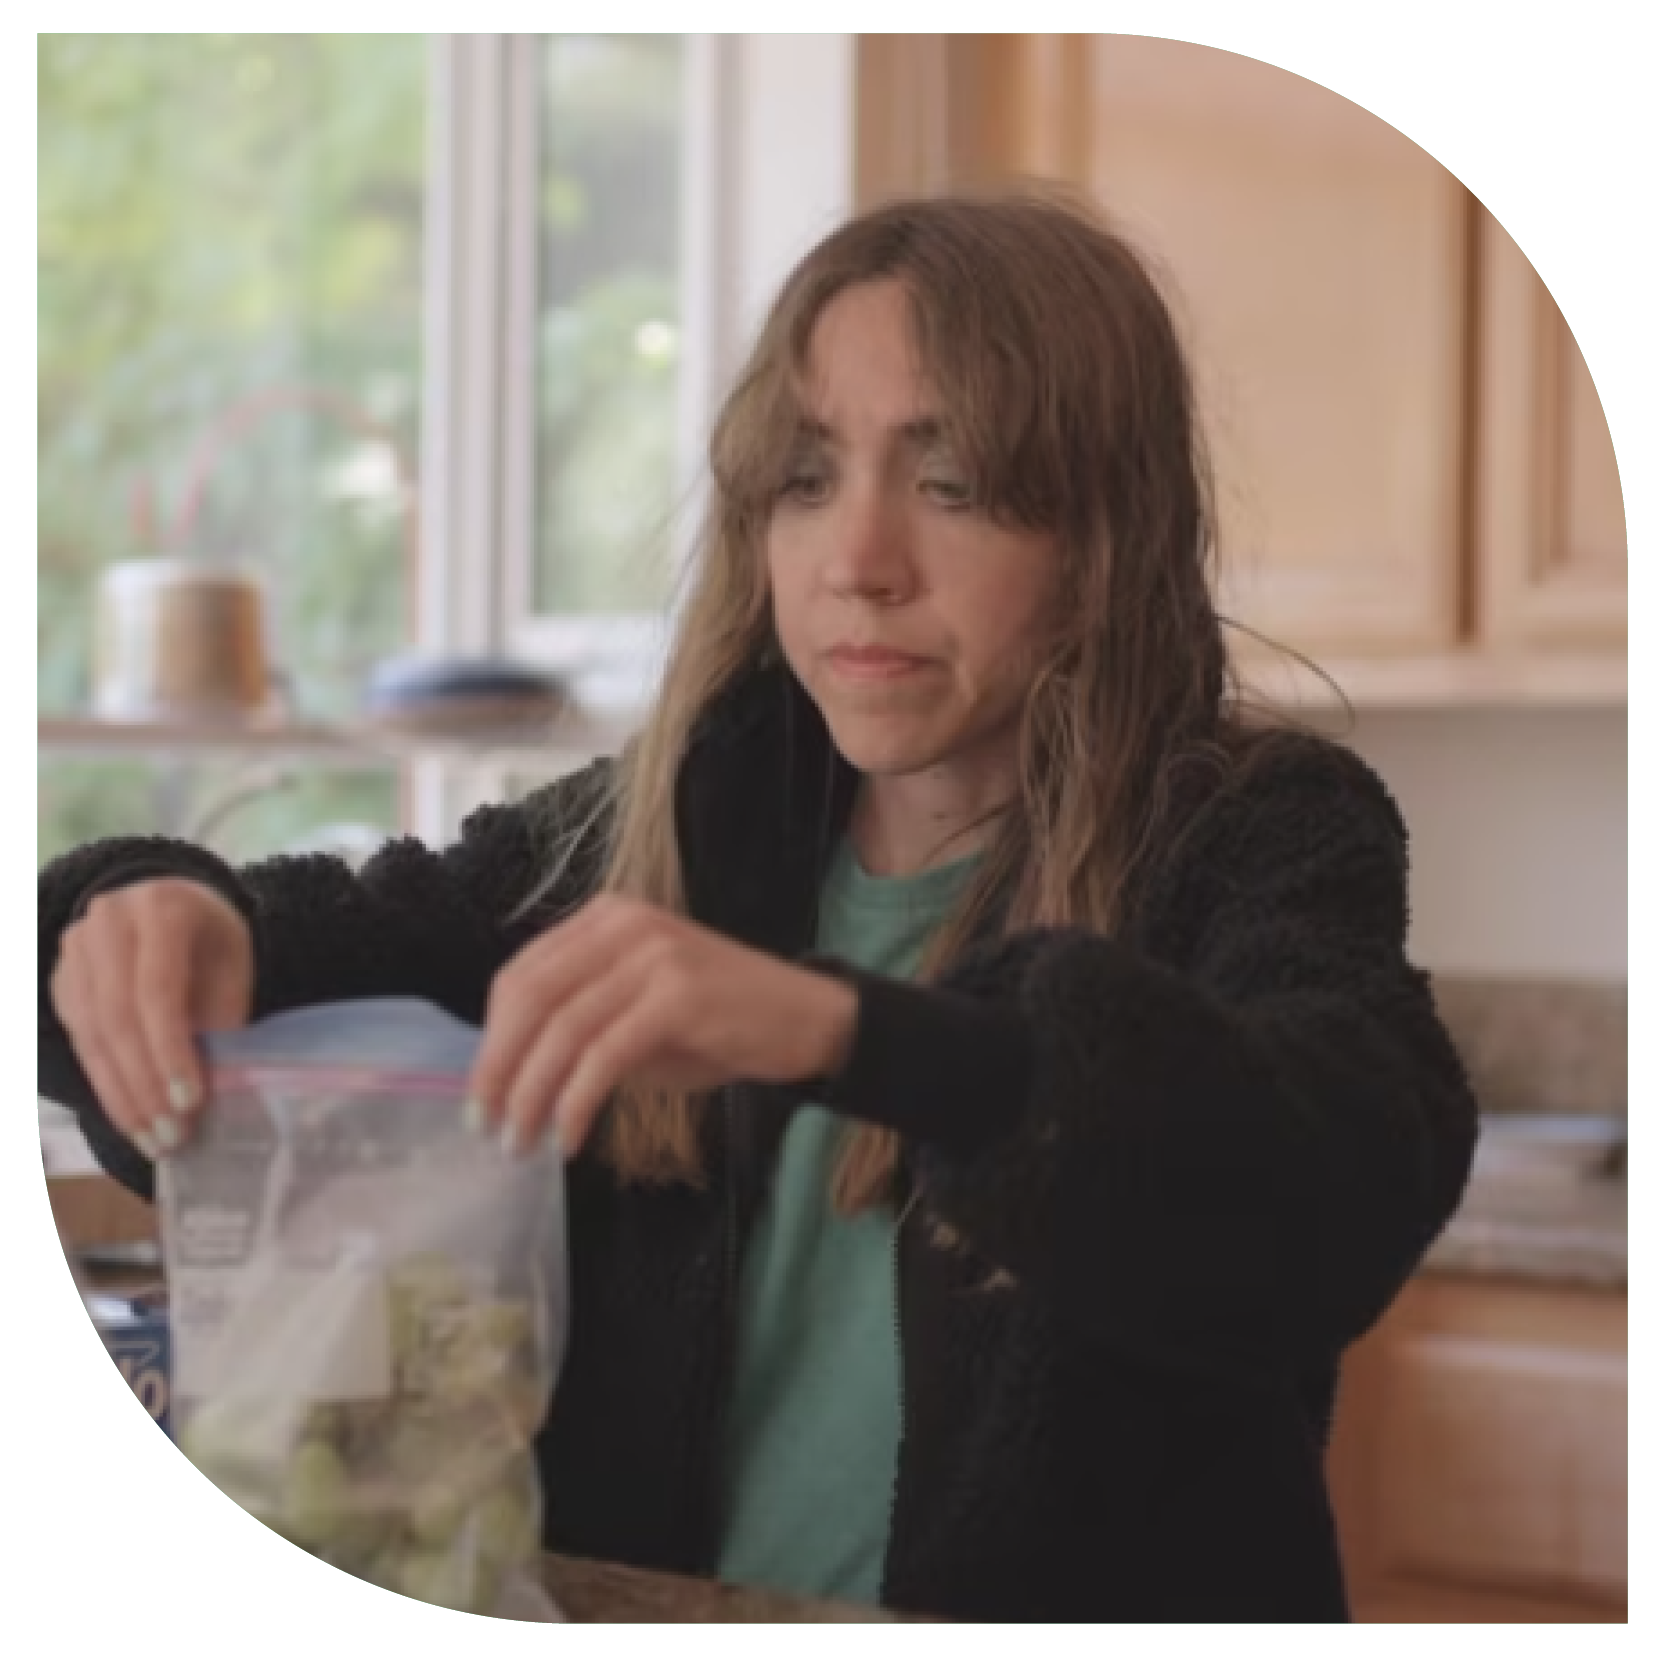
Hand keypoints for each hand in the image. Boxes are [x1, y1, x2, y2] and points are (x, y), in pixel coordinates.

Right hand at [49, 879, 254, 1160]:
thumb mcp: (233, 970)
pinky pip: (80, 1040)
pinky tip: (131, 1118)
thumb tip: (215, 1095)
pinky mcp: (61, 980)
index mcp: (162, 908)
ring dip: (122, 1097)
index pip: (158, 991)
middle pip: (117, 1017)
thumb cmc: (213, 946)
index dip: (170, 1052)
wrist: (173, 908)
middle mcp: (108, 921)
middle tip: (171, 1136)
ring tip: (153, 1141)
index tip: (190, 1104)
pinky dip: (107, 1084)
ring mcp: (75, 949)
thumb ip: (222, 1021)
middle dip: (144, 1086)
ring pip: (91, 1035)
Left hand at [466, 895, 858, 1157]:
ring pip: (562, 1029)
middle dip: (498, 1069)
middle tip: (486, 1127)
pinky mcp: (677, 994)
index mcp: (604, 919)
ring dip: (532, 1095)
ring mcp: (652, 955)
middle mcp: (623, 925)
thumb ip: (580, 1023)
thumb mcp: (637, 1012)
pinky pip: (604, 1055)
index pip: (521, 976)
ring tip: (521, 1144)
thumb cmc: (720, 1023)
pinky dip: (576, 1102)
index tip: (481, 1097)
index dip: (491, 1041)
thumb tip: (511, 1074)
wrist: (807, 1020)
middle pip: (530, 997)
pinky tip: (569, 1138)